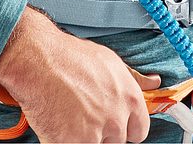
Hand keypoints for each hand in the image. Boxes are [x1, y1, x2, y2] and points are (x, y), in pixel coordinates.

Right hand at [0, 6, 160, 142]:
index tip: (112, 121)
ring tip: (69, 115)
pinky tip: (57, 123)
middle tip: (83, 112)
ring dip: (82, 137)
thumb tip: (154, 82)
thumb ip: (134, 78)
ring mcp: (94, 135)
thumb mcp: (109, 60)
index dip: (125, 126)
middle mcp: (116, 119)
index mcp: (130, 99)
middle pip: (115, 140)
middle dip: (101, 131)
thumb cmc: (70, 57)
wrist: (38, 59)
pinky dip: (63, 140)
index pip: (139, 131)